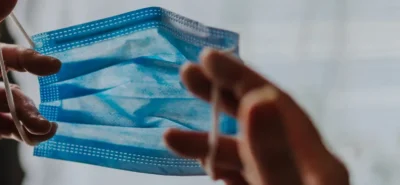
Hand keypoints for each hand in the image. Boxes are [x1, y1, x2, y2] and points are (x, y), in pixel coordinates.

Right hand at [164, 49, 348, 184]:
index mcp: (317, 161)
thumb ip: (273, 152)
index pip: (275, 103)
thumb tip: (257, 99)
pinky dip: (219, 167)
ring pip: (242, 154)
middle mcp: (301, 168)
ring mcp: (283, 184)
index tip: (206, 58)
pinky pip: (243, 176)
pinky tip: (202, 165)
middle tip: (186, 74)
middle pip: (257, 121)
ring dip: (206, 142)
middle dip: (219, 97)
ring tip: (169, 137)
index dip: (240, 77)